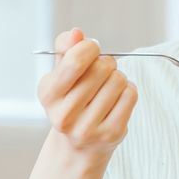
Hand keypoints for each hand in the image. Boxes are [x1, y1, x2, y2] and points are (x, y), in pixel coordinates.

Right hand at [37, 28, 137, 155]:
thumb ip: (66, 49)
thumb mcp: (60, 74)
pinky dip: (128, 90)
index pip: (74, 61)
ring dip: (118, 77)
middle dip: (106, 62)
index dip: (89, 48)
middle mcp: (64, 115)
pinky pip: (130, 95)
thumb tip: (76, 33)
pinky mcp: (111, 134)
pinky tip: (117, 98)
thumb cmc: (71, 100)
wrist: (78, 144)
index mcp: (48, 95)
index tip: (92, 49)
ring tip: (108, 87)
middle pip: (101, 68)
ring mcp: (88, 128)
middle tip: (102, 71)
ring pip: (118, 80)